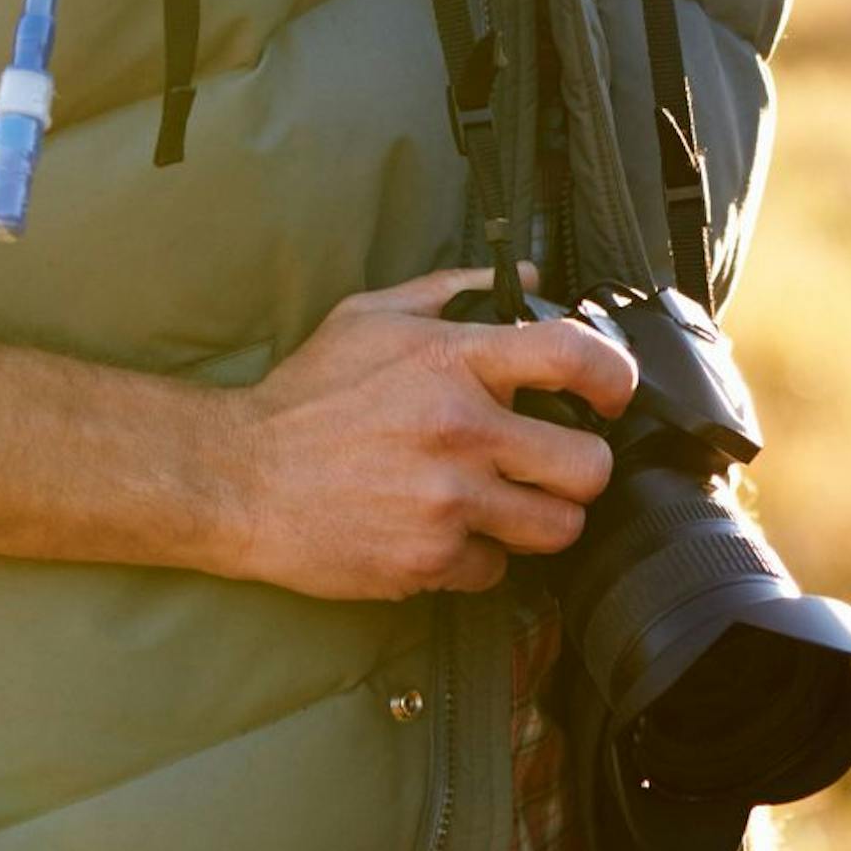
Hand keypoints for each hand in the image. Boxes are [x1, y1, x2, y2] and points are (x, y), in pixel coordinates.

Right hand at [205, 267, 638, 600]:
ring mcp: (449, 502)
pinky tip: (446, 533)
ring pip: (557, 528)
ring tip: (507, 504)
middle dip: (581, 469)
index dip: (614, 377)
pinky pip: (496, 570)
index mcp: (453, 359)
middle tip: (555, 466)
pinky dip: (479, 559)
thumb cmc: (305, 395)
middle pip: (589, 465)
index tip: (610, 396)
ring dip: (540, 519)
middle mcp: (461, 430)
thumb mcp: (371, 317)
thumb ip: (453, 290)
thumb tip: (526, 280)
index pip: (575, 356)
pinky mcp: (429, 560)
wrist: (236, 477)